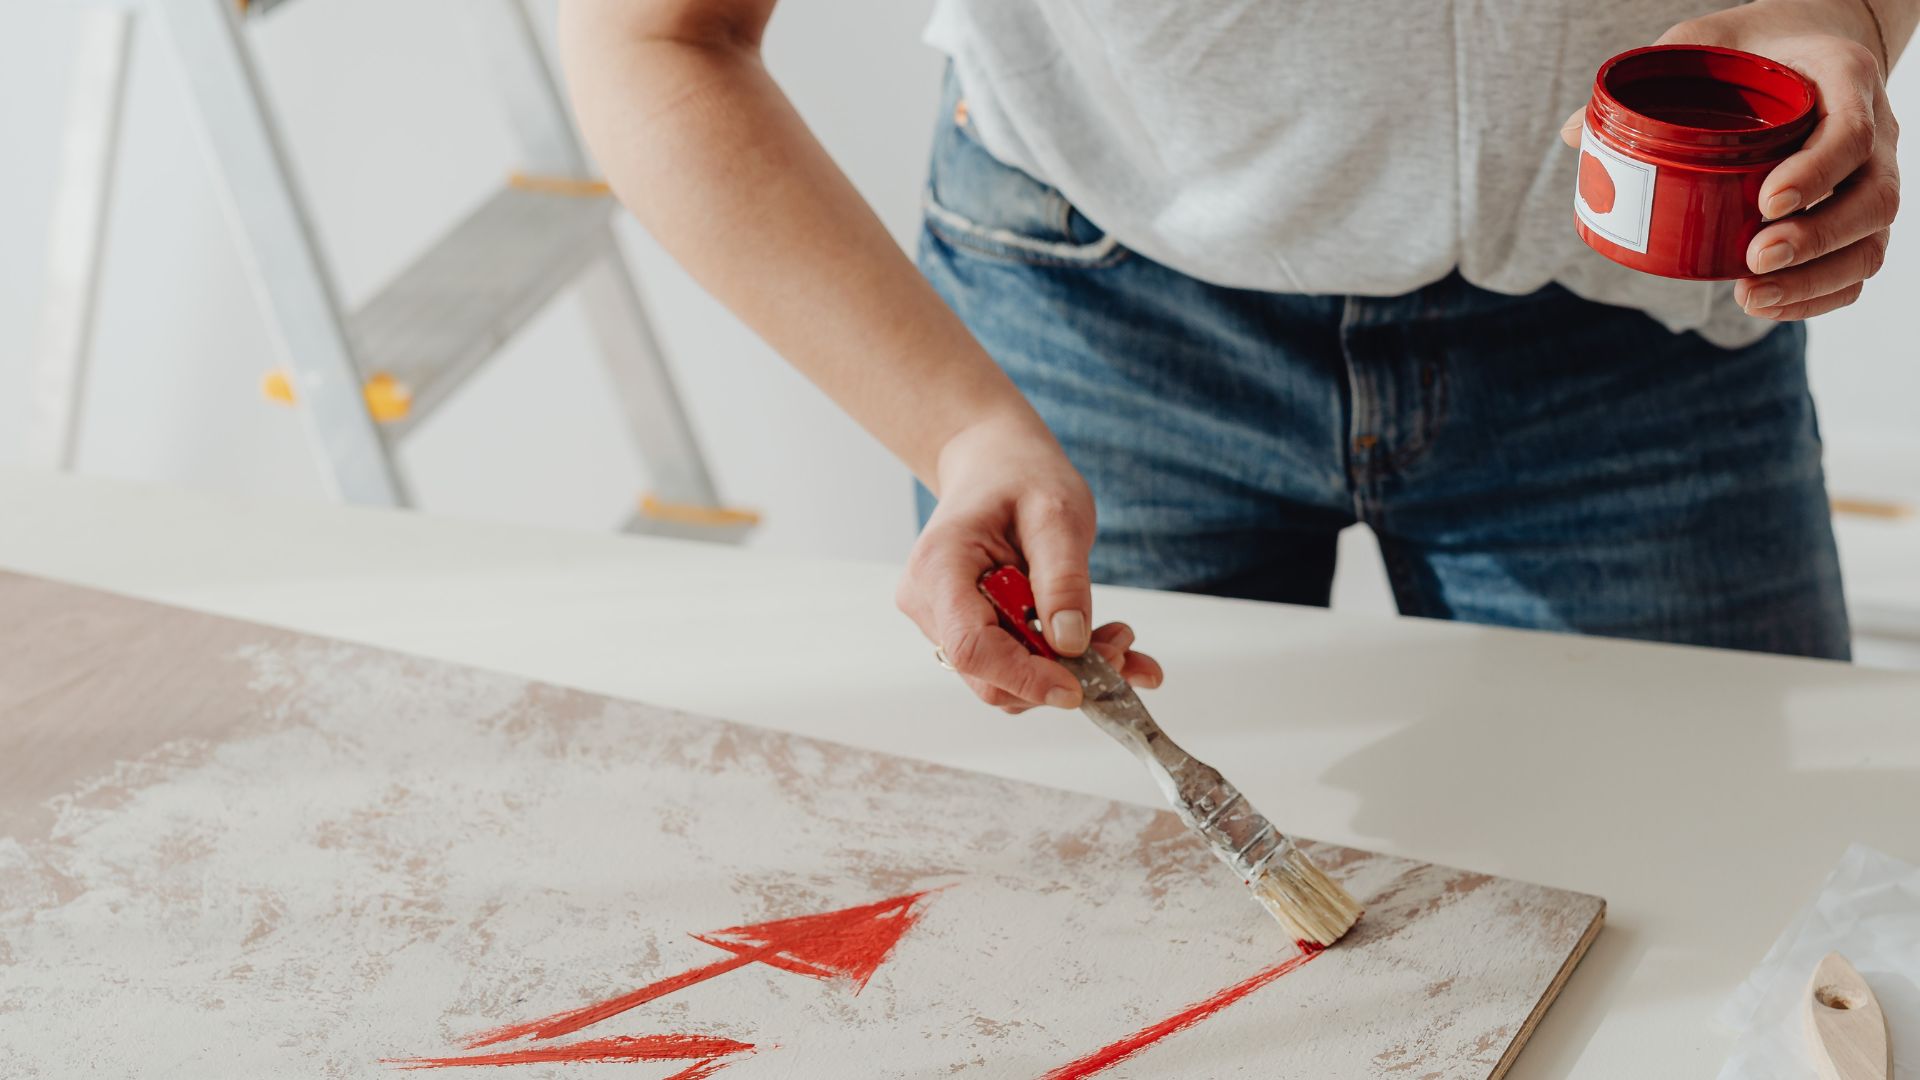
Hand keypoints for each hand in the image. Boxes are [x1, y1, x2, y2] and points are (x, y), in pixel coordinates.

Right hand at [897, 415, 1161, 713]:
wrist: (995, 463)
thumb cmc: (1019, 476)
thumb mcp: (1056, 513)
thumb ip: (1064, 578)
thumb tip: (1071, 644)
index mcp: (940, 567)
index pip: (971, 646)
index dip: (1024, 677)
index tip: (1077, 688)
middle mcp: (930, 603)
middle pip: (988, 674)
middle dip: (1057, 675)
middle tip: (1119, 645)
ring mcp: (944, 620)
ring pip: (1004, 677)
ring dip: (1065, 670)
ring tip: (1116, 635)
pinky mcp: (968, 630)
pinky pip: (1013, 665)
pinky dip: (1060, 664)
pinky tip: (1103, 645)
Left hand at [1561, 0, 1899, 318]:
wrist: (1808, 45)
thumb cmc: (1754, 48)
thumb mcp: (1705, 42)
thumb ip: (1652, 76)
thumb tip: (1573, 133)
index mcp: (1845, 80)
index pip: (1851, 133)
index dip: (1815, 171)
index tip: (1766, 200)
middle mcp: (1877, 132)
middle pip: (1873, 199)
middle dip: (1816, 239)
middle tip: (1753, 260)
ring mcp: (1871, 177)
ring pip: (1870, 242)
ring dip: (1815, 280)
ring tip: (1750, 296)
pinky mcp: (1857, 214)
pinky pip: (1857, 264)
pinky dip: (1819, 295)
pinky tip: (1768, 305)